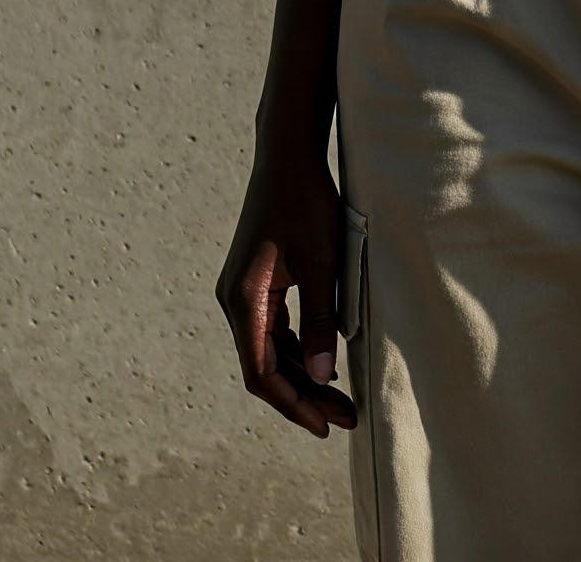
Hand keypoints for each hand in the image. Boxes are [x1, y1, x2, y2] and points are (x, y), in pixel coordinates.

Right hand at [214, 148, 358, 437]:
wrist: (288, 156)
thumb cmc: (307, 202)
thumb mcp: (323, 261)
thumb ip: (321, 317)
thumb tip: (322, 373)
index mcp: (244, 300)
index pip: (261, 372)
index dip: (293, 403)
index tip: (325, 425)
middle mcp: (236, 302)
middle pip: (264, 367)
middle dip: (302, 395)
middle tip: (344, 418)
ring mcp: (244, 294)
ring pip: (270, 351)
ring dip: (301, 376)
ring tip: (341, 399)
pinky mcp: (257, 285)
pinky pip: (274, 331)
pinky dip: (298, 351)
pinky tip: (324, 364)